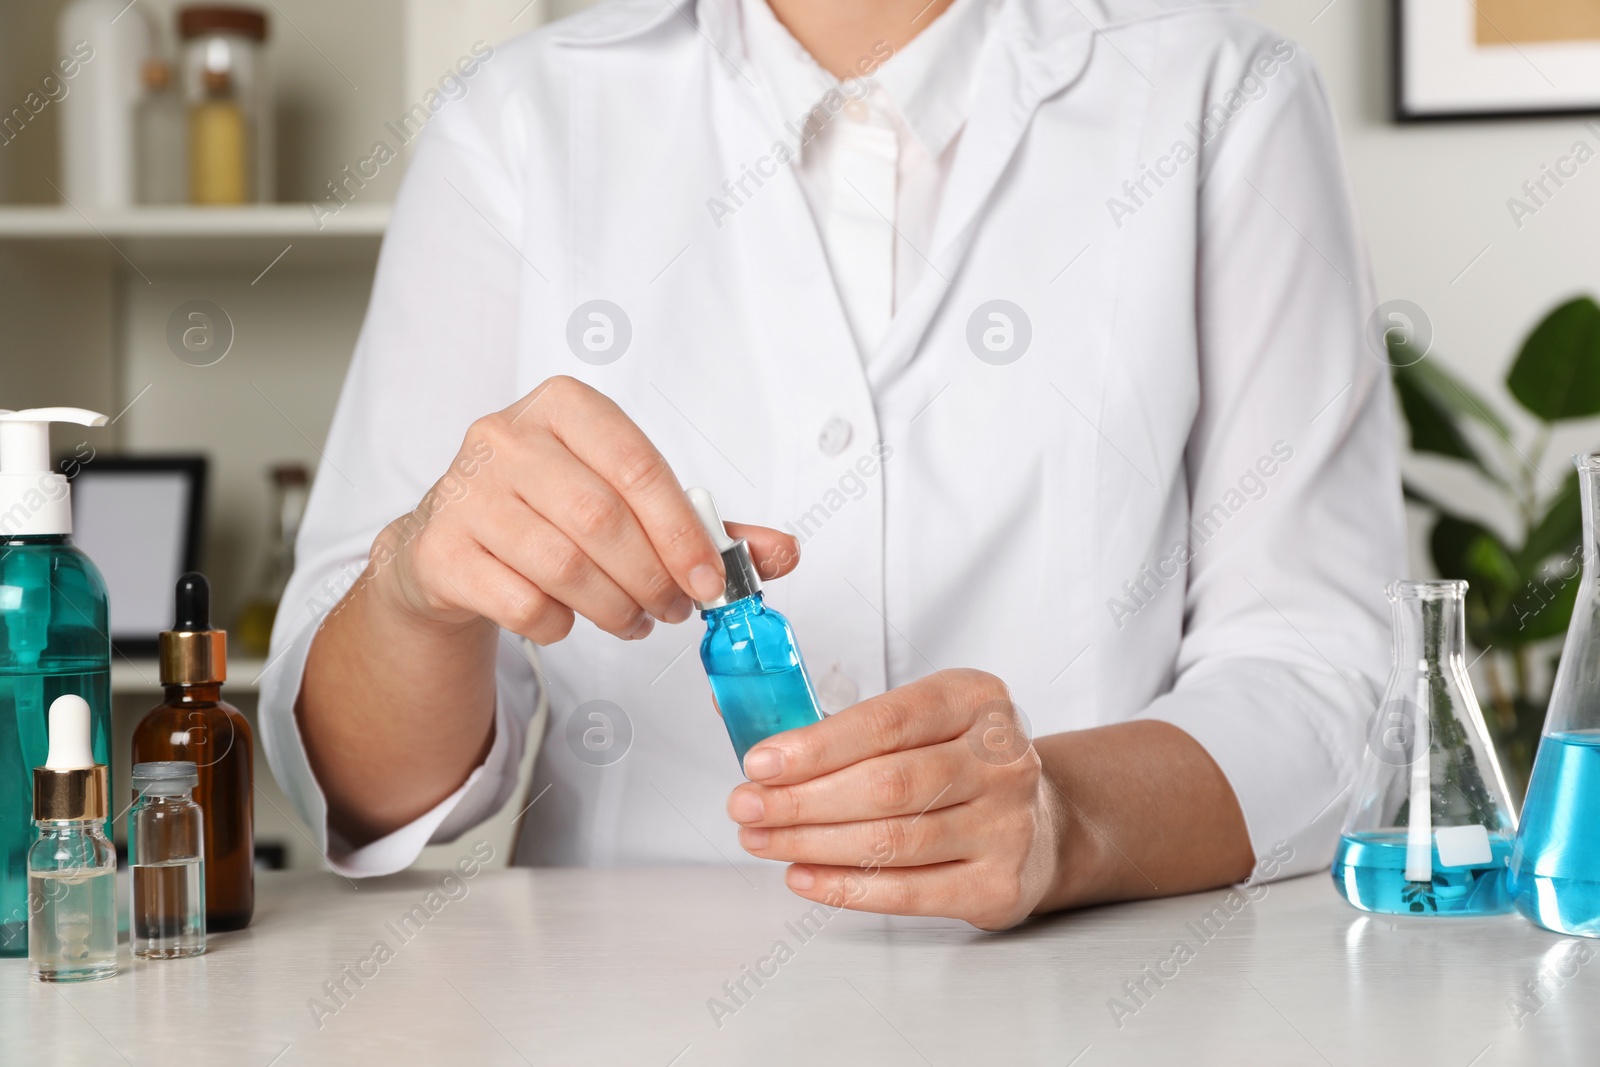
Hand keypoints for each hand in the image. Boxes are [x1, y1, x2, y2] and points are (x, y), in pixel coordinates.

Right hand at [373, 376, 798, 643]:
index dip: (682, 530)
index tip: (711, 581)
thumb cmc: (550, 512)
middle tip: (674, 609)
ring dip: (615, 608)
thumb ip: (703, 524)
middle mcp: (505, 436)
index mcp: (564, 407)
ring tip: (633, 619)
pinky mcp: (440, 551)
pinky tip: (569, 618)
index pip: (636, 464)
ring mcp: (464, 492)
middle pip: (601, 519)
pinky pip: (521, 602)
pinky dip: (561, 623)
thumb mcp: (626, 501)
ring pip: (563, 565)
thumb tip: (781, 552)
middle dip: (652, 578)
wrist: (450, 544)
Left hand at [727, 669, 1062, 929]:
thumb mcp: (919, 720)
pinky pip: (907, 891)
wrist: (1038, 823)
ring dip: (811, 843)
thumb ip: (839, 721)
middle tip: (745, 806)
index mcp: (975, 699)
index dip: (816, 745)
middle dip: (801, 799)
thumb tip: (738, 711)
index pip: (887, 721)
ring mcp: (1007, 824)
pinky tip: (802, 874)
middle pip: (886, 785)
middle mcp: (1001, 759)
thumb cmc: (957, 764)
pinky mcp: (997, 884)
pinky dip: (845, 886)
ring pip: (892, 840)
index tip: (759, 763)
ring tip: (761, 838)